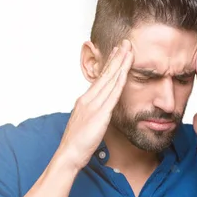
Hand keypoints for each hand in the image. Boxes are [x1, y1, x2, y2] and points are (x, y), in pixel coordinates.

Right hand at [57, 40, 133, 170]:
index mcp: (85, 100)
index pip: (100, 79)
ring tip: (128, 50)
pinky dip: (119, 81)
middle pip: (105, 74)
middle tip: (125, 42)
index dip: (110, 64)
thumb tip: (101, 111)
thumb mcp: (86, 124)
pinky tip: (126, 71)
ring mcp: (94, 105)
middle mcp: (88, 99)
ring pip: (110, 80)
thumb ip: (94, 114)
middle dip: (116, 57)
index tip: (117, 52)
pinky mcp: (100, 114)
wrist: (69, 154)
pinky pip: (112, 94)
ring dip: (120, 64)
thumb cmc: (77, 144)